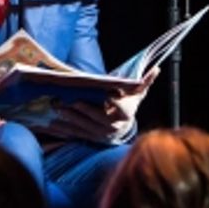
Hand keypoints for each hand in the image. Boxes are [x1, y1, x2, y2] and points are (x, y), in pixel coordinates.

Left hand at [35, 67, 157, 143]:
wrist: (123, 129)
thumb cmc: (128, 106)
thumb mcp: (137, 94)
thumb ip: (145, 82)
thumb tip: (156, 68)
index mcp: (126, 115)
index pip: (120, 109)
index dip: (114, 103)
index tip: (107, 96)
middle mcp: (114, 127)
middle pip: (98, 118)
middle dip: (84, 110)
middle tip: (72, 102)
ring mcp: (100, 134)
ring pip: (85, 127)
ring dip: (71, 119)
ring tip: (59, 110)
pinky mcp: (89, 139)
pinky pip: (75, 134)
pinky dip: (63, 130)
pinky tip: (52, 124)